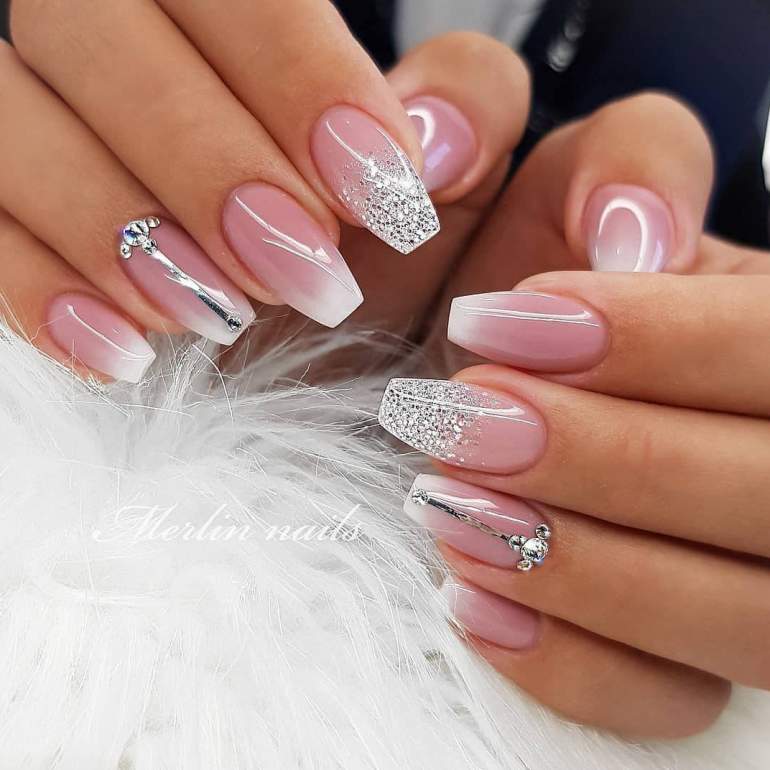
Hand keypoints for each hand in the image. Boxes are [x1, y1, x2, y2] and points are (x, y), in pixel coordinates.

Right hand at [1, 1, 526, 380]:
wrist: (336, 338)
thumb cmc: (393, 251)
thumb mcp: (460, 180)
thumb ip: (470, 112)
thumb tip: (424, 133)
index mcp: (239, 10)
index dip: (299, 79)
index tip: (380, 197)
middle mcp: (127, 39)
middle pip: (93, 25)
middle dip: (205, 161)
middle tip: (304, 274)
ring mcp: (50, 120)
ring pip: (11, 118)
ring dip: (116, 228)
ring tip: (216, 317)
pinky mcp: (9, 209)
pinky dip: (36, 290)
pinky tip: (123, 352)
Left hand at [378, 94, 769, 737]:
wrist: (340, 399)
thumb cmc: (396, 285)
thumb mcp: (432, 187)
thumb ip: (500, 131)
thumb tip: (571, 200)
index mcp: (720, 314)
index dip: (665, 337)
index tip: (503, 328)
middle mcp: (740, 436)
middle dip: (615, 458)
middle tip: (460, 425)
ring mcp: (717, 554)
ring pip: (751, 611)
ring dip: (596, 567)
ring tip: (452, 517)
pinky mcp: (663, 650)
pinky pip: (670, 699)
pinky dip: (574, 665)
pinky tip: (472, 607)